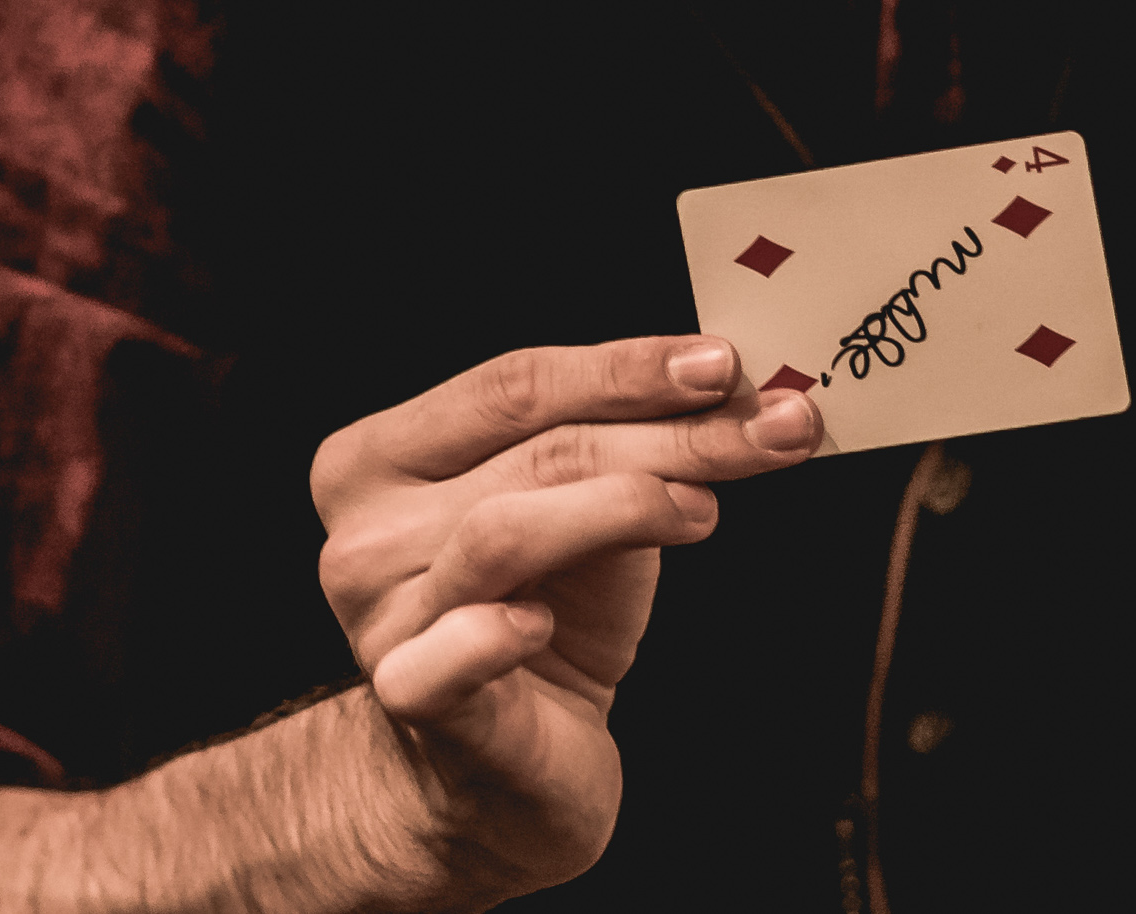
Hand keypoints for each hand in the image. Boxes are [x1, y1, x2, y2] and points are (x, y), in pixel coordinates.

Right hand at [310, 336, 819, 903]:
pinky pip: (453, 652)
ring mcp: (381, 617)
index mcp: (381, 457)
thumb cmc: (538, 622)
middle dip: (669, 433)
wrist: (496, 772)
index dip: (625, 368)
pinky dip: (498, 631)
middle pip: (533, 451)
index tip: (723, 364)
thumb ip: (622, 451)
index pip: (512, 384)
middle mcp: (363, 530)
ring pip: (505, 532)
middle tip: (772, 427)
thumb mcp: (584, 519)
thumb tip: (736, 391)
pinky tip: (541, 623)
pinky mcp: (412, 698)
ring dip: (626, 505)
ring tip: (704, 510)